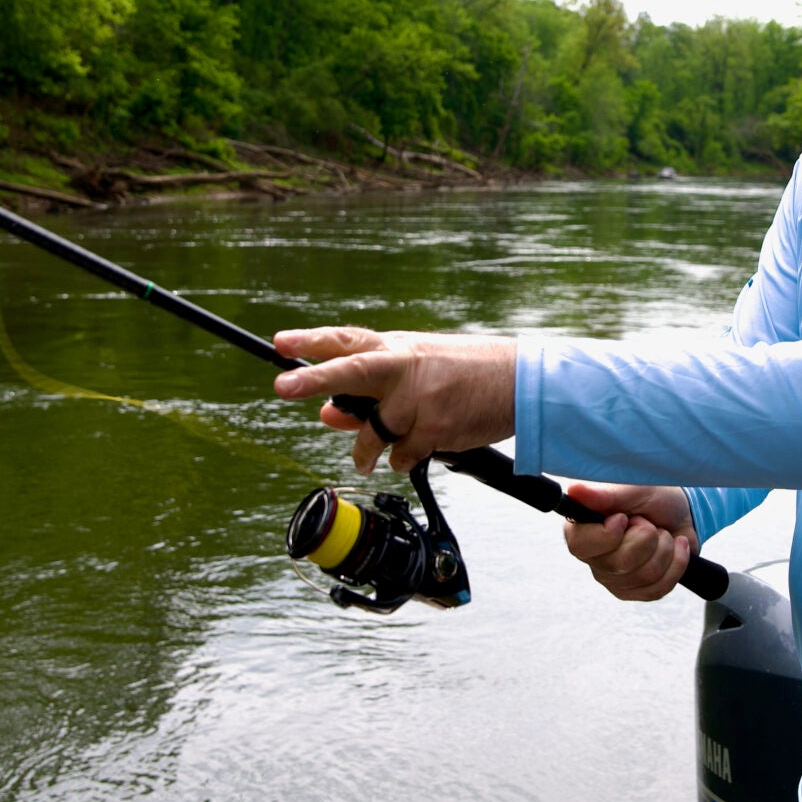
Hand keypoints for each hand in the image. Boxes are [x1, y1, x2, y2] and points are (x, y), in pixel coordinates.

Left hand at [272, 326, 515, 473]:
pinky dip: (402, 459)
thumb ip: (369, 392)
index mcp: (397, 348)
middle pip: (353, 370)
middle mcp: (406, 367)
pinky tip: (414, 451)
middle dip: (315, 378)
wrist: (520, 383)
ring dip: (365, 451)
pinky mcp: (437, 427)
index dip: (312, 340)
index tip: (281, 342)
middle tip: (283, 386)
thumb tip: (326, 414)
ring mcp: (421, 397)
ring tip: (365, 461)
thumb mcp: (416, 371)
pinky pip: (402, 455)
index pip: (347, 340)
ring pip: (374, 432)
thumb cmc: (464, 374)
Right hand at [562, 481, 697, 601]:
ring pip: (644, 576)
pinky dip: (676, 563)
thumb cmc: (651, 497)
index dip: (607, 535)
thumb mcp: (632, 489)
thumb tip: (574, 491)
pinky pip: (658, 588)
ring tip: (662, 532)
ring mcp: (613, 578)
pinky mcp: (634, 592)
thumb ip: (604, 494)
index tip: (624, 518)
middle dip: (647, 537)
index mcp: (583, 529)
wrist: (679, 514)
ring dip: (664, 548)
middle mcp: (593, 557)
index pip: (580, 546)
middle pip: (620, 564)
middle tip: (648, 522)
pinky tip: (675, 547)